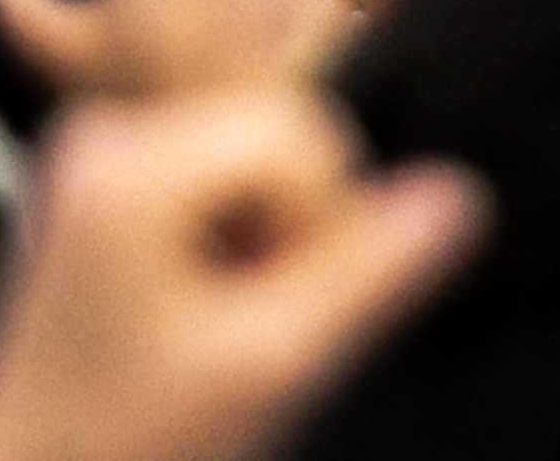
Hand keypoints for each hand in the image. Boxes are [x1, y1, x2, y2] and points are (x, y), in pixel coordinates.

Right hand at [0, 0, 351, 107]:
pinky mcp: (332, 22)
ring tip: (219, 61)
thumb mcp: (56, 59)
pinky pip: (316, 2)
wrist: (212, 207)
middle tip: (174, 45)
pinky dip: (296, 29)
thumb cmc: (127, 122)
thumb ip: (12, 0)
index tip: (132, 25)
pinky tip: (265, 72)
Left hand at [0, 85, 481, 460]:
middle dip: (295, 231)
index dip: (325, 225)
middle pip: (279, 133)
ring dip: (268, 242)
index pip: (302, 134)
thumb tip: (465, 193)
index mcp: (129, 160)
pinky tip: (199, 316)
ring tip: (221, 328)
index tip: (278, 318)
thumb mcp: (267, 368)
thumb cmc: (126, 446)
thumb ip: (370, 276)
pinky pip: (214, 180)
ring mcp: (94, 154)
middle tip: (250, 329)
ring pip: (255, 158)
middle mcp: (102, 130)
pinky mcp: (100, 188)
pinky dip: (233, 244)